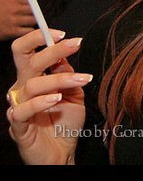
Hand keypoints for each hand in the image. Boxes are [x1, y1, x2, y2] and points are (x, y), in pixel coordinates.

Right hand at [0, 0, 35, 40]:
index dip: (32, 2)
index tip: (31, 5)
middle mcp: (13, 9)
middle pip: (34, 9)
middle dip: (33, 12)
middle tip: (28, 15)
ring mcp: (12, 20)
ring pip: (33, 20)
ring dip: (31, 21)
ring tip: (25, 22)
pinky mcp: (11, 31)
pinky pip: (28, 30)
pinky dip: (27, 30)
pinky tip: (22, 29)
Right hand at [6, 29, 91, 164]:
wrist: (62, 152)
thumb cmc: (64, 122)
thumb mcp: (74, 94)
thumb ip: (68, 75)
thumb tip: (65, 56)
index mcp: (34, 78)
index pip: (26, 51)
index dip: (39, 38)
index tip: (63, 34)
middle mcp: (23, 89)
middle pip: (29, 62)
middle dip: (52, 50)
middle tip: (75, 44)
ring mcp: (19, 107)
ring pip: (33, 84)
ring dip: (60, 78)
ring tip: (82, 79)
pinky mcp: (18, 125)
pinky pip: (23, 110)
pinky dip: (40, 102)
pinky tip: (56, 98)